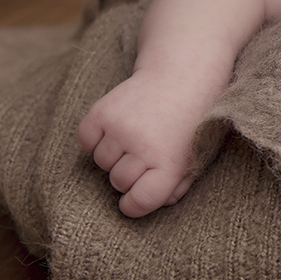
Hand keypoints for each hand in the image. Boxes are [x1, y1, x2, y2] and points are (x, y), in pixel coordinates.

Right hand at [76, 70, 206, 217]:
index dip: (134, 205)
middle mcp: (143, 146)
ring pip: (101, 162)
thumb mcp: (195, 157)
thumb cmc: (191, 122)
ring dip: (114, 154)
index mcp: (169, 162)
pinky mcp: (102, 111)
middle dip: (129, 174)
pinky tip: (117, 126)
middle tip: (145, 153)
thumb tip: (143, 205)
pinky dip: (95, 138)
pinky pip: (85, 141)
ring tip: (135, 134)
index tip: (135, 198)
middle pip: (118, 182)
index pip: (139, 202)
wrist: (183, 74)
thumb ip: (174, 188)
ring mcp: (120, 128)